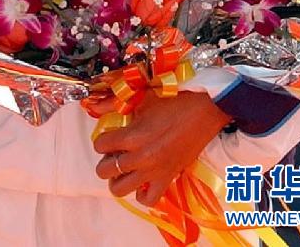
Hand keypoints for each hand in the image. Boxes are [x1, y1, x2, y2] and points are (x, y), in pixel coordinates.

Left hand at [92, 90, 231, 206]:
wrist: (204, 111)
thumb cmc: (174, 101)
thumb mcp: (143, 99)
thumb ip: (116, 104)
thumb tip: (94, 106)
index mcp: (132, 136)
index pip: (100, 145)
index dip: (102, 140)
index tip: (109, 137)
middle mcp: (140, 157)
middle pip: (105, 171)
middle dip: (105, 160)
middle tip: (115, 152)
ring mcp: (153, 171)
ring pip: (120, 189)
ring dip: (117, 179)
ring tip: (124, 168)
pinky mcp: (168, 179)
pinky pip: (148, 199)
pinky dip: (141, 193)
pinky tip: (142, 180)